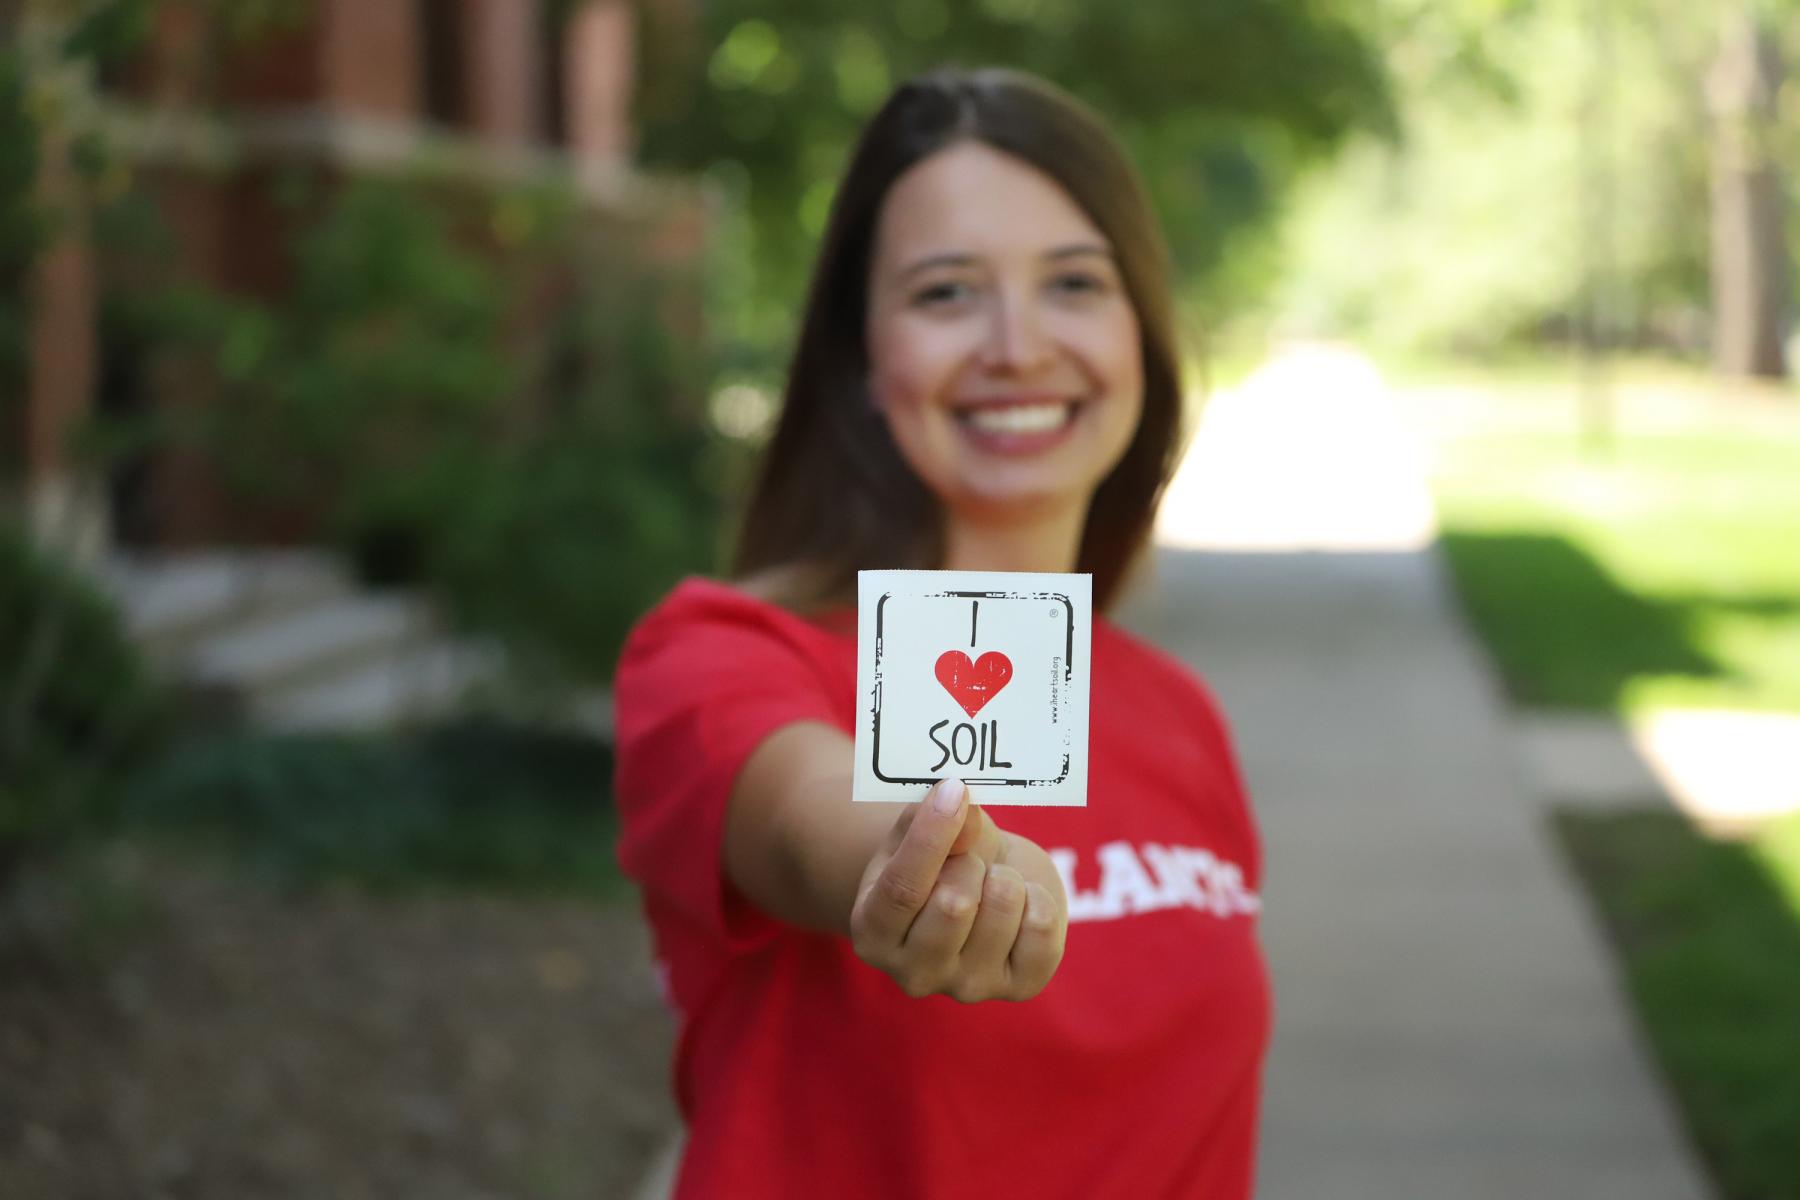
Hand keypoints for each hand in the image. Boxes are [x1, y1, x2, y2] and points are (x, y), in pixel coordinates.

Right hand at [849, 777, 1067, 1002]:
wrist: (982, 889)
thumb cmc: (942, 858)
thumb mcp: (924, 830)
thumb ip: (933, 816)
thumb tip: (963, 807)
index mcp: (874, 933)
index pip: (903, 889)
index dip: (931, 836)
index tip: (954, 790)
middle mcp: (914, 973)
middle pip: (954, 906)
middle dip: (969, 862)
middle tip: (969, 857)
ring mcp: (967, 986)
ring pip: (1001, 910)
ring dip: (1005, 877)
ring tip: (994, 879)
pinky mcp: (1019, 986)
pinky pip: (1042, 930)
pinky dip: (1038, 899)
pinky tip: (1022, 901)